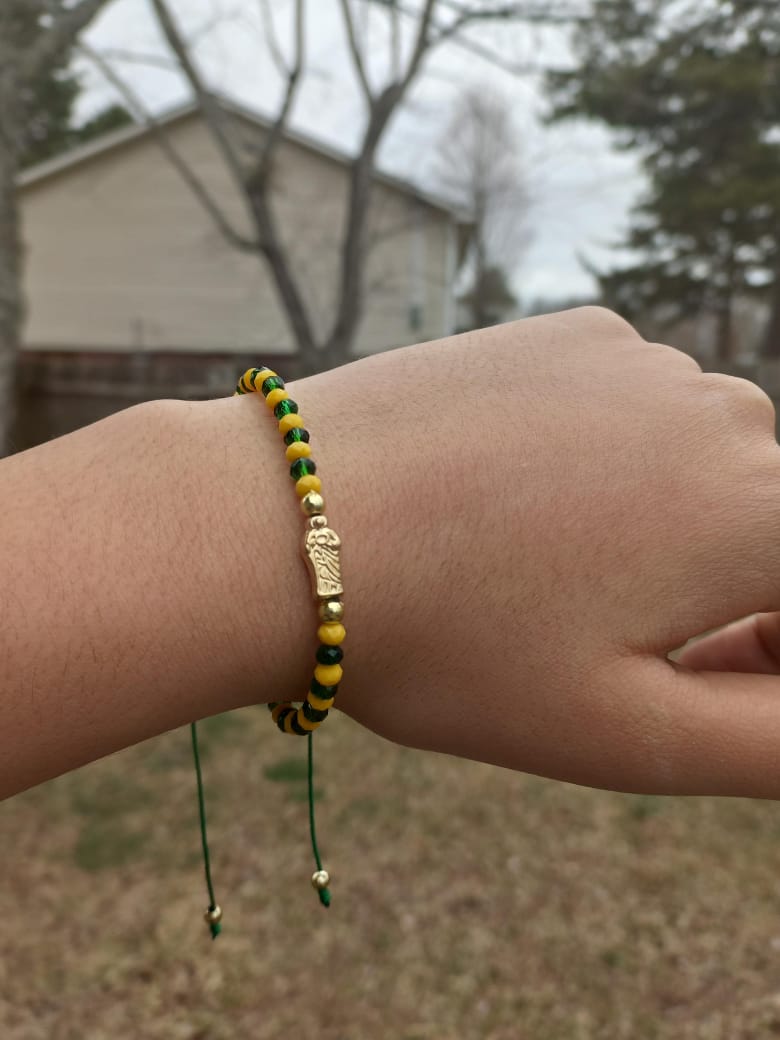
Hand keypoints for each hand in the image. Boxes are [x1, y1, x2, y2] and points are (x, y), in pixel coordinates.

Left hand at [291, 307, 779, 797]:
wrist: (289, 522)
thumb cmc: (453, 644)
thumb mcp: (631, 733)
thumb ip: (774, 738)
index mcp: (763, 516)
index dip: (770, 654)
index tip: (700, 681)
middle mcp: (730, 413)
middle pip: (768, 528)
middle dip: (724, 595)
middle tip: (609, 645)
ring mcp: (648, 360)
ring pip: (701, 465)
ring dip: (663, 524)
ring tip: (544, 571)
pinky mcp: (577, 333)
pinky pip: (634, 410)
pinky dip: (608, 460)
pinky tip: (517, 497)